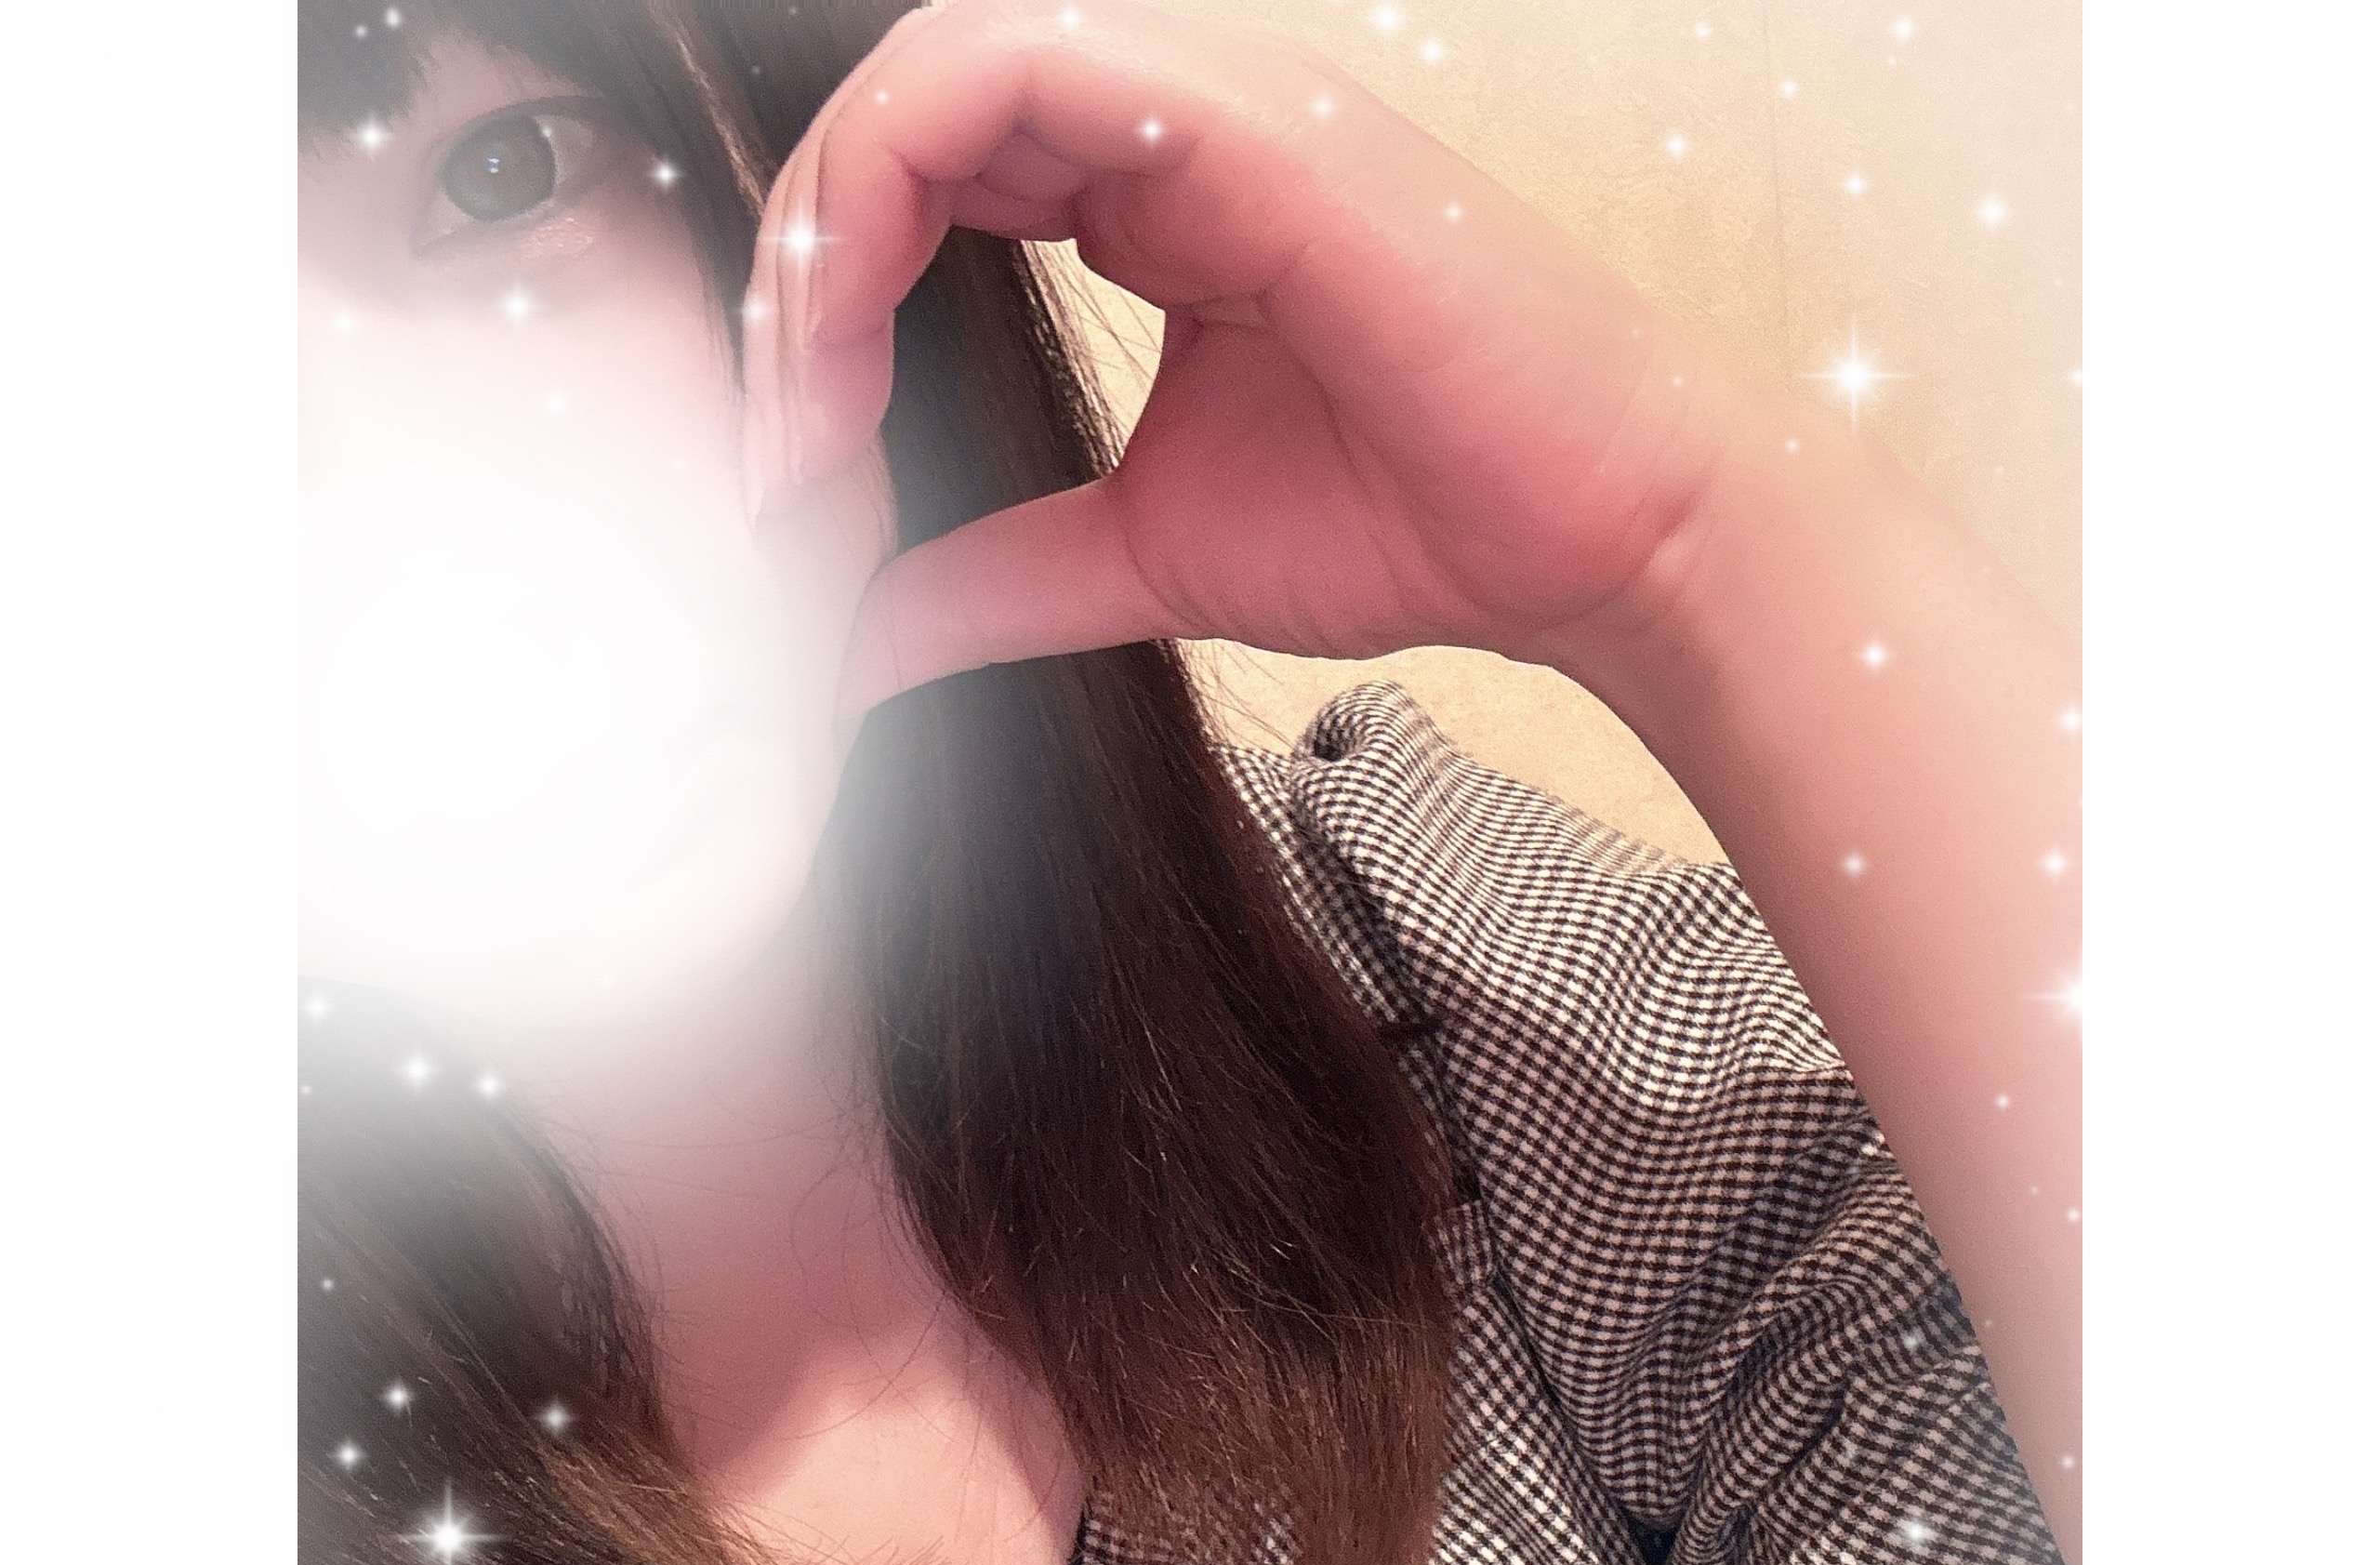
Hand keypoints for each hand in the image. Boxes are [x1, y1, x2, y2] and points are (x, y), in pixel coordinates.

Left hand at [740, 0, 1771, 726]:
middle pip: (892, 125)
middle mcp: (1160, 121)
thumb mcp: (1141, 558)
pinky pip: (993, 73)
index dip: (819, 322)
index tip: (794, 484)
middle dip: (790, 288)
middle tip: (771, 456)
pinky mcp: (1237, 116)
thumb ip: (995, 580)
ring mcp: (1201, 99)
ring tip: (800, 408)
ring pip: (920, 75)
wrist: (1590, 539)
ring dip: (818, 238)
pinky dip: (881, 191)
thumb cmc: (1410, 521)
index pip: (918, 188)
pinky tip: (856, 340)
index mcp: (1143, 195)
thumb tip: (858, 644)